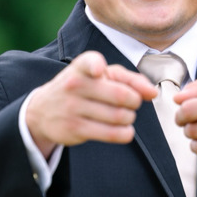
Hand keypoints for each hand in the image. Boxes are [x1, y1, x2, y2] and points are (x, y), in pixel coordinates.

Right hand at [25, 51, 156, 156]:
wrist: (43, 110)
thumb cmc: (82, 89)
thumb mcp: (102, 76)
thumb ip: (131, 80)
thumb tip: (153, 93)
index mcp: (82, 66)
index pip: (90, 63)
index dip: (97, 67)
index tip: (100, 72)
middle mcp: (75, 84)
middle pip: (122, 95)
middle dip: (134, 101)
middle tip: (131, 103)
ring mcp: (72, 107)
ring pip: (120, 116)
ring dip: (130, 118)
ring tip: (125, 116)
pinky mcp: (75, 128)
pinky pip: (112, 133)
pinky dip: (126, 133)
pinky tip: (124, 129)